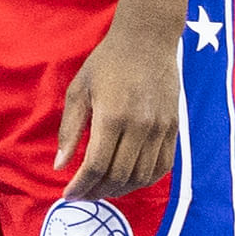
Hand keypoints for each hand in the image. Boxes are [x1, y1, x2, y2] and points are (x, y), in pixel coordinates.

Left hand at [55, 23, 181, 199]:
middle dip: (97, 191)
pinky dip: (144, 180)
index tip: (68, 194)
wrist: (147, 40)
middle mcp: (139, 127)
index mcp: (112, 116)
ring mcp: (160, 129)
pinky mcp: (174, 128)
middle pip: (118, 176)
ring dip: (120, 190)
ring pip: (141, 177)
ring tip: (103, 188)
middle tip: (84, 193)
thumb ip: (70, 129)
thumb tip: (60, 166)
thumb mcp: (79, 89)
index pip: (95, 165)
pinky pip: (162, 167)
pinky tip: (129, 180)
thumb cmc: (107, 62)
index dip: (80, 186)